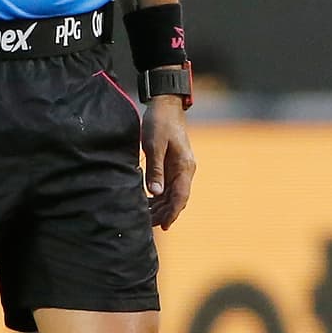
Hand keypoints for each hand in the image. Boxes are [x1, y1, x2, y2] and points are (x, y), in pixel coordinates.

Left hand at [141, 97, 194, 229]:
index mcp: (184, 166)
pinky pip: (168, 186)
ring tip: (145, 218)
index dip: (173, 213)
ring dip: (161, 207)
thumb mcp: (154, 145)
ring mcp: (180, 168)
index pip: (181, 196)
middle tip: (148, 225)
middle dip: (165, 214)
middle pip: (177, 198)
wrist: (166, 106)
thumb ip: (155, 169)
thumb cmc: (160, 122)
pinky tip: (148, 203)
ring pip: (172, 194)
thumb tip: (156, 193)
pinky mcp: (173, 165)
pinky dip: (159, 197)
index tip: (165, 226)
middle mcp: (185, 170)